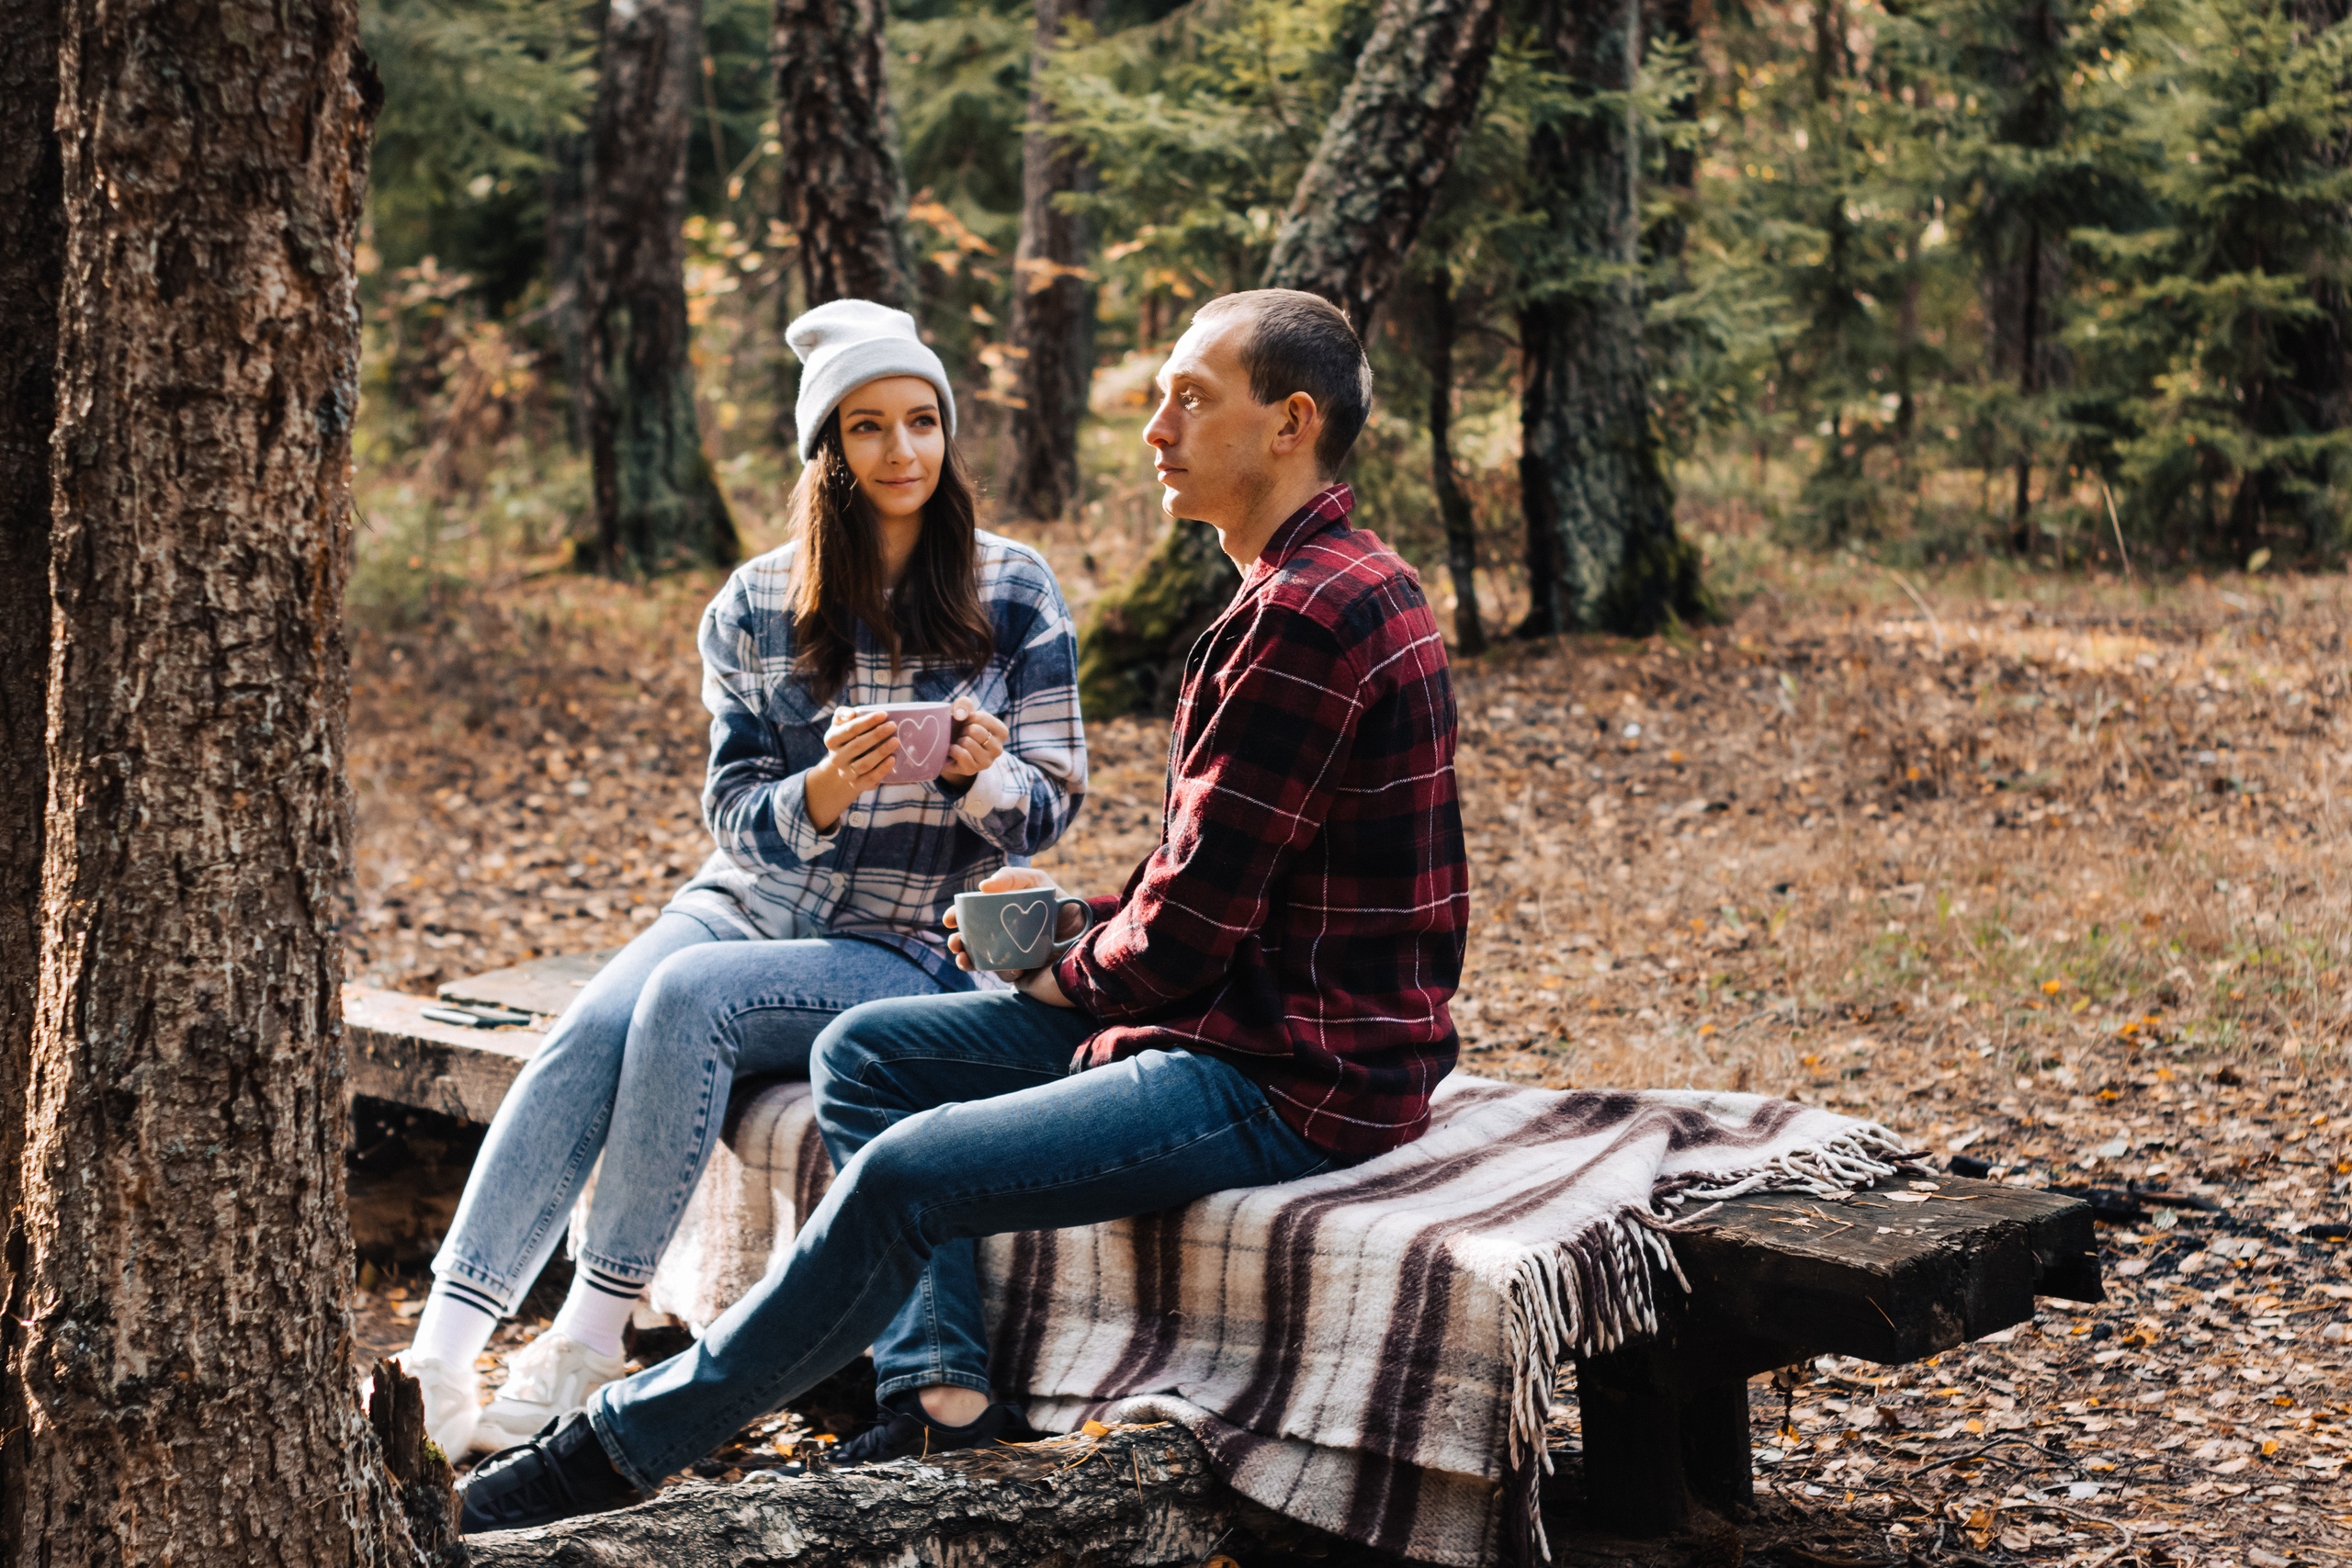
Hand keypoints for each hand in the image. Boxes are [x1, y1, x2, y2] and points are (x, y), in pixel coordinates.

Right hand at [805, 708, 900, 830]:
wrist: (847, 764)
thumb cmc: (849, 737)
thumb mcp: (841, 724)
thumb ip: (843, 714)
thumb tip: (850, 714)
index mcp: (831, 740)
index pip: (849, 729)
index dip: (867, 721)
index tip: (884, 714)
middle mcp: (836, 758)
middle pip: (858, 745)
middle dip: (877, 735)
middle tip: (893, 726)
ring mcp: (846, 773)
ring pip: (864, 764)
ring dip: (881, 752)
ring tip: (895, 741)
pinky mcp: (857, 784)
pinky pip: (870, 778)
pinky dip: (882, 769)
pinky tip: (892, 759)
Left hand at [938, 702, 1008, 783]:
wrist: (947, 747)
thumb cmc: (959, 726)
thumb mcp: (962, 710)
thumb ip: (963, 704)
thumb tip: (960, 715)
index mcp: (1001, 731)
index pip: (982, 718)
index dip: (968, 718)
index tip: (968, 723)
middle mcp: (999, 748)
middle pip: (975, 731)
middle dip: (963, 730)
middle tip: (963, 735)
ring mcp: (987, 761)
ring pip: (967, 742)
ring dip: (958, 741)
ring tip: (960, 744)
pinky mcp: (973, 770)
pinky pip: (961, 754)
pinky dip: (952, 750)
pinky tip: (953, 751)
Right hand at [944, 867, 1085, 1004]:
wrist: (1091, 945)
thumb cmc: (1067, 911)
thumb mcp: (1041, 884)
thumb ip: (1014, 877)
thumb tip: (983, 887)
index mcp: (1008, 914)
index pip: (977, 914)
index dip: (959, 916)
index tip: (948, 919)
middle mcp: (1008, 935)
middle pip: (973, 938)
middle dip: (958, 939)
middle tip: (954, 939)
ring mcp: (1013, 956)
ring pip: (981, 958)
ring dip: (965, 957)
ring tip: (962, 956)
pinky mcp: (1022, 977)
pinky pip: (1001, 974)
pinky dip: (994, 970)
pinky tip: (993, 966)